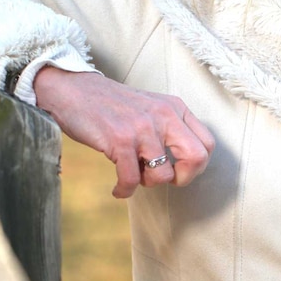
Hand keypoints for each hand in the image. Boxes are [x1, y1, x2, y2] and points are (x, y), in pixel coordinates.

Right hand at [33, 66, 214, 197]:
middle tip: (164, 179)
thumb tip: (185, 165)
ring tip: (133, 175)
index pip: (207, 144)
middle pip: (197, 158)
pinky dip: (124, 190)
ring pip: (162, 175)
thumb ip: (169, 128)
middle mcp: (164, 115)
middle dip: (182, 178)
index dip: (196, 166)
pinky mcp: (119, 139)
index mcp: (175, 108)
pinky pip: (131, 180)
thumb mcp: (150, 108)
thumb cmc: (111, 105)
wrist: (73, 90)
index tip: (177, 169)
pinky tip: (118, 189)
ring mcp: (142, 127)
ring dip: (147, 183)